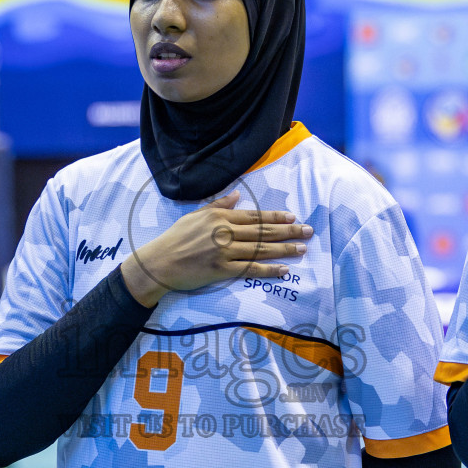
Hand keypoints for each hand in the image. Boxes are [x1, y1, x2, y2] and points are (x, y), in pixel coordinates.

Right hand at [121, 191, 310, 306]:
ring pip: (261, 249)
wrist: (159, 262)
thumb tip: (238, 196)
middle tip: (308, 231)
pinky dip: (268, 270)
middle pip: (263, 231)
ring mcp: (224, 251)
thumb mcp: (196, 215)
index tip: (292, 217)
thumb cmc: (176, 238)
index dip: (276, 216)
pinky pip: (250, 269)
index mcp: (220, 216)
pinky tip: (284, 271)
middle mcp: (225, 231)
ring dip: (284, 249)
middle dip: (288, 231)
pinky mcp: (221, 269)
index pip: (254, 216)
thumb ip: (219, 205)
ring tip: (302, 249)